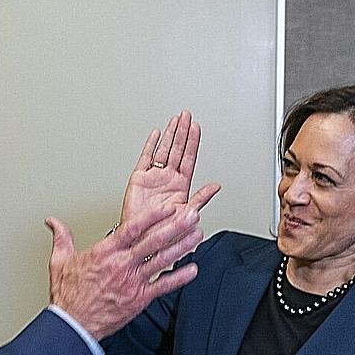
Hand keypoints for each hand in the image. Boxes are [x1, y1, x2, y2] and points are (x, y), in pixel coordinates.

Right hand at [46, 203, 202, 340]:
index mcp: (105, 252)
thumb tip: (53, 222)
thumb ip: (61, 238)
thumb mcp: (60, 261)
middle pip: (153, 241)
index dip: (152, 216)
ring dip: (182, 247)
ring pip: (161, 260)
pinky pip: (163, 286)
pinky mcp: (139, 298)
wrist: (74, 325)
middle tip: (191, 215)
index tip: (167, 207)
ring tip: (197, 234)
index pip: (132, 228)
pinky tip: (193, 269)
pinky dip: (179, 278)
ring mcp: (132, 282)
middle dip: (175, 226)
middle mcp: (122, 265)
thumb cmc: (68, 295)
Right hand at [119, 111, 220, 225]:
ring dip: (170, 135)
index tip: (196, 127)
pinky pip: (145, 158)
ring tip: (175, 120)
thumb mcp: (186, 215)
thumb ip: (201, 199)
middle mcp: (168, 179)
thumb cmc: (163, 232)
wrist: (141, 239)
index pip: (188, 158)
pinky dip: (150, 145)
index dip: (193, 142)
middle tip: (186, 116)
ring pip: (163, 150)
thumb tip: (216, 187)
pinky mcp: (139, 179)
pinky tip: (156, 134)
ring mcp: (154, 178)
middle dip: (182, 132)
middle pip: (177, 149)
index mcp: (181, 186)